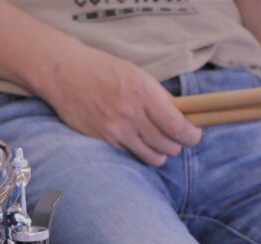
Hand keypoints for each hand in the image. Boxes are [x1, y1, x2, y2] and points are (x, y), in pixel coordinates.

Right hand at [38, 46, 201, 165]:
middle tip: (175, 139)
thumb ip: (158, 96)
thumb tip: (181, 115)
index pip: (177, 126)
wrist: (65, 75)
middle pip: (167, 145)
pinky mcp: (103, 140)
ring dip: (160, 154)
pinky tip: (136, 143)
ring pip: (152, 156)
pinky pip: (131, 155)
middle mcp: (131, 114)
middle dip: (177, 145)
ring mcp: (115, 130)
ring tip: (158, 145)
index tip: (195, 136)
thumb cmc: (103, 70)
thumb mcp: (137, 74)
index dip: (192, 136)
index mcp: (144, 93)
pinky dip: (139, 153)